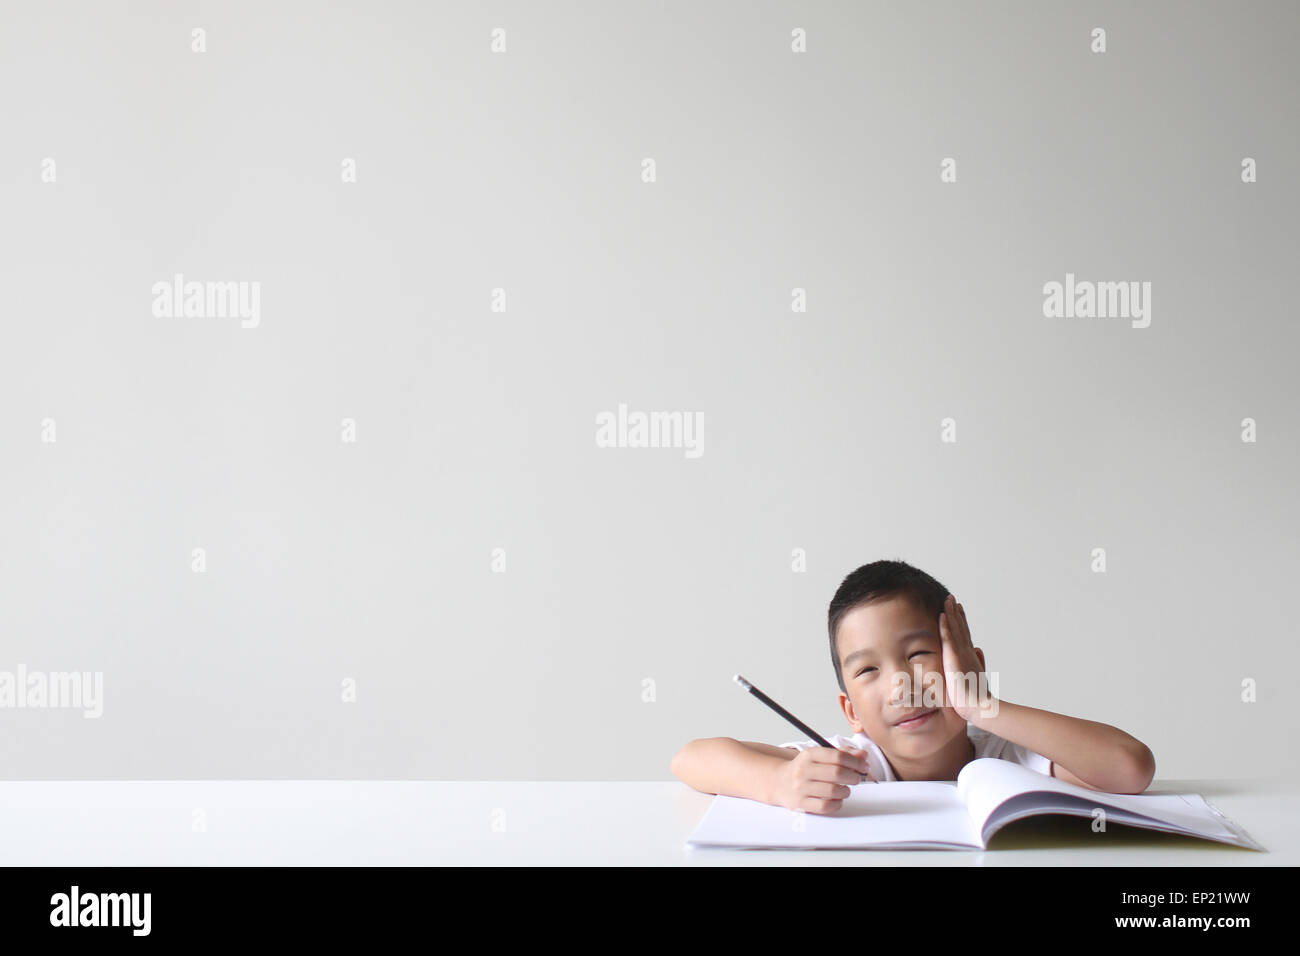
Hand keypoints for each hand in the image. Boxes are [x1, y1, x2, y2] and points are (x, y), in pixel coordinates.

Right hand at [773, 746, 874, 813]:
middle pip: (837, 773)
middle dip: (853, 776)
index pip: (838, 756)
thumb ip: (842, 754)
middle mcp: (804, 770)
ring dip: (845, 791)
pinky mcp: (801, 804)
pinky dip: (837, 804)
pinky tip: (836, 799)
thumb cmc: (804, 769)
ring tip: (844, 789)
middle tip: (856, 778)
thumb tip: (862, 755)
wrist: (780, 782)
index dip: (856, 761)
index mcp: (809, 755)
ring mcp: (801, 788)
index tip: (863, 765)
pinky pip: (826, 806)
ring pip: (834, 791)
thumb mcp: (819, 756)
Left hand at [939, 594, 995, 720]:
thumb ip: (977, 662)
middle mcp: (967, 652)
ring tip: (948, 600)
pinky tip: (942, 615)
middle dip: (957, 612)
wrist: (980, 707)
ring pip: (956, 629)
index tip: (959, 608)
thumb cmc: (977, 697)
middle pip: (961, 627)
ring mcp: (961, 654)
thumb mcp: (976, 676)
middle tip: (953, 598)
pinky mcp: (955, 658)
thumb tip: (978, 650)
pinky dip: (946, 625)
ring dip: (951, 613)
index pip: (964, 634)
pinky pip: (949, 638)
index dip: (962, 621)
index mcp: (970, 656)